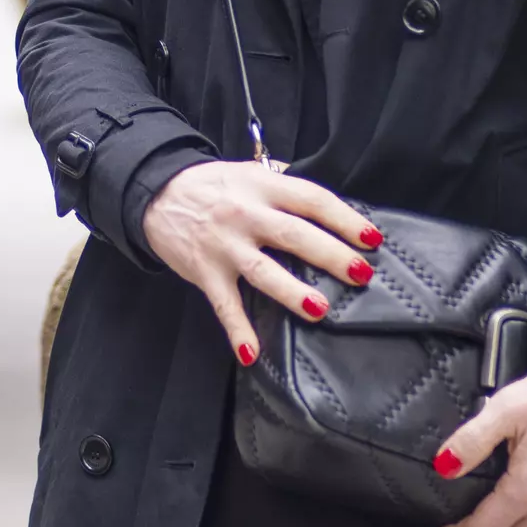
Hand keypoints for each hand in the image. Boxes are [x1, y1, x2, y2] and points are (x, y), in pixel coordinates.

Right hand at [140, 160, 379, 367]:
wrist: (155, 191)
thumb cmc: (212, 185)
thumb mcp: (250, 172)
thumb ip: (285, 184)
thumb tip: (328, 205)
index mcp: (263, 186)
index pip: (311, 200)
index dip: (344, 219)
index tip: (372, 238)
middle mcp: (245, 214)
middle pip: (294, 234)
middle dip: (330, 254)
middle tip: (361, 273)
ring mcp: (224, 245)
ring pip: (262, 269)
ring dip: (292, 290)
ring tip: (320, 308)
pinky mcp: (204, 271)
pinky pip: (223, 304)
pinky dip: (236, 330)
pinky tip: (251, 353)